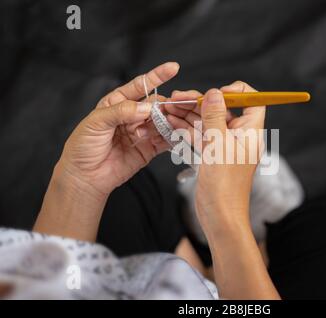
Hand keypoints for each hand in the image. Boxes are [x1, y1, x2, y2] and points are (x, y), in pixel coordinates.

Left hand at [59, 62, 177, 197]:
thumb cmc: (83, 146)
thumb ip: (122, 112)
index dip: (157, 76)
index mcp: (117, 103)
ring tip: (173, 124)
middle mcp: (132, 116)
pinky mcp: (149, 149)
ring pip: (162, 122)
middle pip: (155, 105)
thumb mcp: (97, 122)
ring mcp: (142, 132)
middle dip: (165, 105)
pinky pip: (165, 140)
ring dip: (170, 122)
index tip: (173, 68)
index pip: (140, 86)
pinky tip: (177, 135)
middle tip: (172, 108)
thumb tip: (146, 107)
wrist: (85, 177)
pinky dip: (173, 137)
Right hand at [167, 81, 265, 238]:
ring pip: (208, 121)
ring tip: (169, 106)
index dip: (237, 92)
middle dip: (200, 101)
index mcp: (250, 132)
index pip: (253, 101)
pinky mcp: (213, 155)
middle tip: (178, 97)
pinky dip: (187, 128)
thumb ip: (215, 116)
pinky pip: (200, 135)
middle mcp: (239, 136)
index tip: (217, 92)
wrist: (219, 216)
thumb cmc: (225, 185)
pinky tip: (171, 121)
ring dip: (189, 113)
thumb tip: (214, 93)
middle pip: (223, 109)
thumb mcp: (218, 145)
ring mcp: (225, 146)